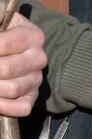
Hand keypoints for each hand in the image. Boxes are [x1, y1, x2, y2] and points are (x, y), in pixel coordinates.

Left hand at [0, 1, 46, 116]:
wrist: (8, 48)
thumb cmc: (0, 30)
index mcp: (33, 35)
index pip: (3, 45)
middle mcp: (39, 57)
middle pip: (6, 70)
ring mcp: (37, 78)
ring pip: (12, 89)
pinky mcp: (33, 96)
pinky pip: (22, 108)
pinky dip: (4, 107)